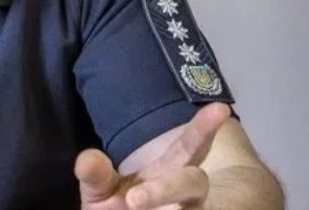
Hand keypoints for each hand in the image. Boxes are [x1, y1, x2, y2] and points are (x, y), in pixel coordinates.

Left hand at [75, 103, 230, 209]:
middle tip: (133, 200)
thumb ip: (96, 175)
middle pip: (195, 183)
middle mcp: (186, 196)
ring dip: (163, 207)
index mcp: (168, 173)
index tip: (220, 107)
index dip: (204, 129)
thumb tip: (88, 159)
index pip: (189, 148)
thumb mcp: (100, 190)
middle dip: (168, 187)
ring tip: (131, 206)